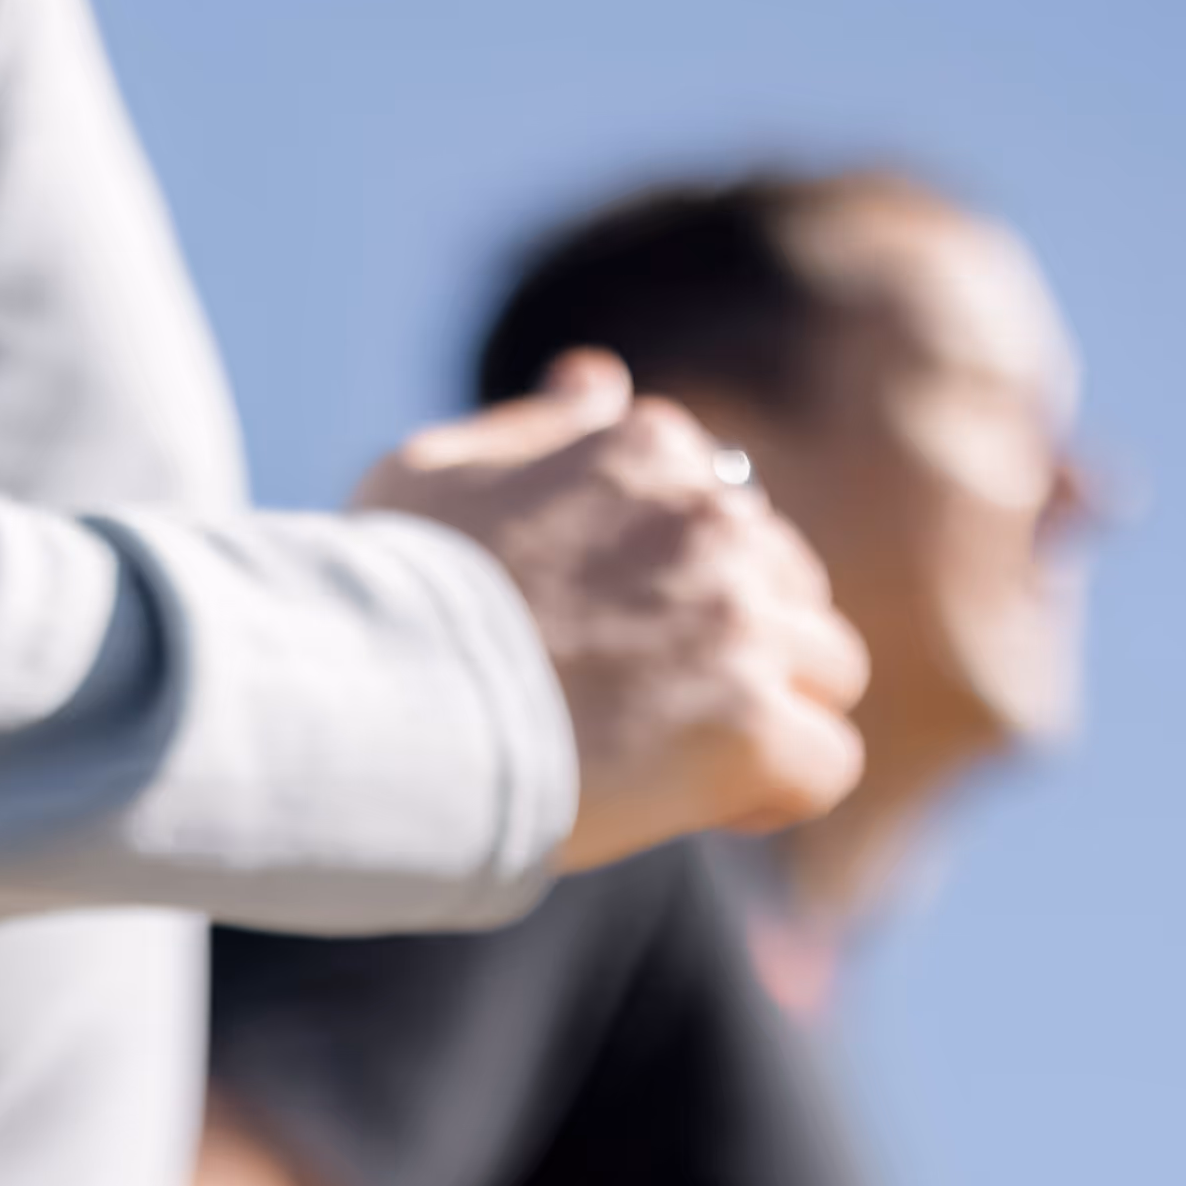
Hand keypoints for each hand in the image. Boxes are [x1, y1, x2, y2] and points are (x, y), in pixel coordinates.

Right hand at [357, 349, 871, 870]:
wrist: (357, 710)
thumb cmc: (373, 602)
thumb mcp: (431, 475)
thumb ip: (533, 431)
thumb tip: (596, 380)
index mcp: (643, 450)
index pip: (724, 507)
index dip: (679, 585)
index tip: (612, 638)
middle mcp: (710, 519)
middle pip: (790, 587)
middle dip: (737, 645)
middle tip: (635, 710)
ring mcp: (738, 623)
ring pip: (827, 669)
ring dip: (765, 714)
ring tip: (665, 762)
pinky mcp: (749, 727)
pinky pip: (826, 762)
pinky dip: (774, 793)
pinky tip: (701, 804)